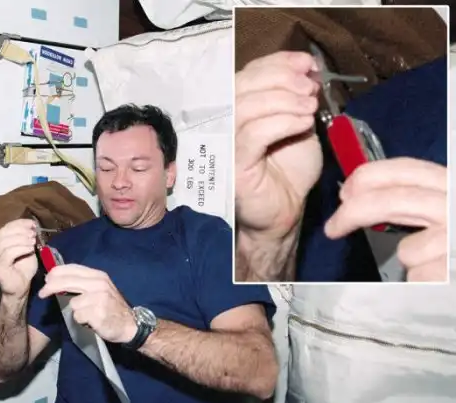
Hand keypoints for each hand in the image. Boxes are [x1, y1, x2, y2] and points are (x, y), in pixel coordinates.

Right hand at [0, 219, 37, 298]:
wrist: (20, 288)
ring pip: (6, 242)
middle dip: (21, 230)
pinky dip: (21, 248)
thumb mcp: (26, 250)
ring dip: (22, 239)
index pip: (6, 228)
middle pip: (4, 233)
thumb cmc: (23, 270)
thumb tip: (31, 226)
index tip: (32, 223)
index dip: (19, 223)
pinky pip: (9, 253)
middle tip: (33, 233)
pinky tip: (30, 249)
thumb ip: (26, 238)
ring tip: (32, 241)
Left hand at [38, 264, 136, 343]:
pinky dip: (82, 321)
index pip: (72, 268)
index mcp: (98, 275)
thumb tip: (56, 279)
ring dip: (76, 311)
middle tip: (42, 294)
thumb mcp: (100, 288)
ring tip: (87, 314)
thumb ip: (82, 282)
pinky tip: (92, 321)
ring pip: (72, 303)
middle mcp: (99, 284)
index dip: (56, 273)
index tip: (46, 279)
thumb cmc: (111, 306)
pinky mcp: (98, 314)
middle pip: (67, 282)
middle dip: (50, 287)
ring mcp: (99, 299)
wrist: (130, 324)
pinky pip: (78, 317)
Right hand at [235, 51, 322, 238]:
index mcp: (235, 107)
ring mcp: (223, 143)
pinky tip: (304, 123)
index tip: (309, 64)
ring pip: (246, 106)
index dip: (278, 62)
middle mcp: (222, 122)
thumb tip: (306, 69)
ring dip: (284, 100)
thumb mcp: (297, 123)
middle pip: (243, 84)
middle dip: (281, 79)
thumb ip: (296, 97)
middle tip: (309, 87)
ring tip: (310, 106)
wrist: (285, 211)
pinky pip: (254, 134)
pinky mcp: (231, 164)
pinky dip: (282, 122)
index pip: (248, 72)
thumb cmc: (289, 171)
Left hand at [325, 157, 447, 281]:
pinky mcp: (453, 273)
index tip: (345, 193)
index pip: (408, 170)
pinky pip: (421, 281)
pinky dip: (426, 287)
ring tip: (438, 269)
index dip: (369, 177)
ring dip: (414, 264)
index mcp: (455, 187)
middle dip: (353, 213)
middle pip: (394, 202)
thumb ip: (418, 202)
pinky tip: (445, 286)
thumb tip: (361, 196)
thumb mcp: (445, 212)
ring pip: (409, 250)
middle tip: (333, 228)